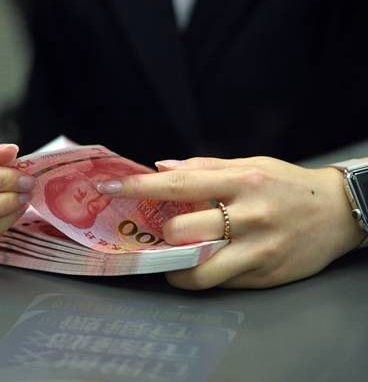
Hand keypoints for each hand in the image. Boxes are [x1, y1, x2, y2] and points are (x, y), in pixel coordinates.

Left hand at [97, 156, 365, 288]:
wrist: (339, 212)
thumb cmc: (286, 185)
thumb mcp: (249, 165)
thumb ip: (204, 166)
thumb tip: (159, 167)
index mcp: (241, 181)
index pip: (179, 184)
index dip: (139, 188)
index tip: (109, 189)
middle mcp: (249, 215)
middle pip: (183, 231)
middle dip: (163, 233)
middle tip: (162, 231)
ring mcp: (258, 249)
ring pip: (199, 270)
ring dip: (175, 267)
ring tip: (172, 259)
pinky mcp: (265, 275)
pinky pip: (221, 283)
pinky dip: (201, 277)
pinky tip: (200, 266)